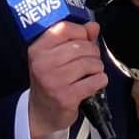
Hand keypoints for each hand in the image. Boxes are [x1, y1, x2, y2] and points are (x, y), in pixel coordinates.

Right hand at [27, 21, 106, 138]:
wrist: (43, 112)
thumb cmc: (51, 80)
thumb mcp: (54, 57)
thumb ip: (74, 38)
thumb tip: (93, 26)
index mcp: (37, 49)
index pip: (64, 28)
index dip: (81, 31)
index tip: (84, 38)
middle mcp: (42, 64)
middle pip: (81, 46)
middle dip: (92, 52)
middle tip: (90, 60)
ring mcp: (54, 81)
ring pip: (90, 63)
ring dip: (97, 67)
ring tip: (91, 72)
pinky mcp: (66, 97)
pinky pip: (95, 81)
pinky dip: (100, 80)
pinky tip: (94, 82)